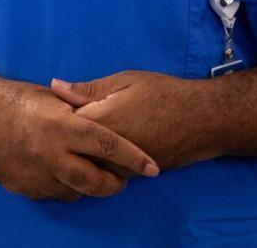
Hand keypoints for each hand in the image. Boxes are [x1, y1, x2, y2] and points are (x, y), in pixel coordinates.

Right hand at [0, 80, 159, 200]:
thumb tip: (110, 112)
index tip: (152, 167)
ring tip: (91, 173)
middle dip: (113, 184)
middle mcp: (50, 153)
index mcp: (61, 125)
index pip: (107, 144)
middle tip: (121, 180)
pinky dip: (63, 186)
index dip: (133, 157)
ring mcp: (35, 174)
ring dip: (87, 186)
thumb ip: (81, 108)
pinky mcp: (23, 187)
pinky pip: (53, 194)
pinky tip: (63, 173)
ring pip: (74, 192)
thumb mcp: (52, 96)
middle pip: (94, 181)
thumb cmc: (19, 99)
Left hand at [50, 71, 221, 171]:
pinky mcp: (133, 176)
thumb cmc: (164, 94)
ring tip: (81, 135)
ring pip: (88, 164)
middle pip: (73, 150)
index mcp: (103, 122)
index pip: (63, 125)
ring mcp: (121, 167)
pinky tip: (99, 148)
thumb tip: (54, 85)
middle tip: (64, 123)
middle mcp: (109, 151)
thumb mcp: (125, 81)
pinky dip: (98, 161)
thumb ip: (88, 88)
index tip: (53, 107)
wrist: (203, 120)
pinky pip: (105, 172)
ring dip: (81, 152)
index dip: (55, 115)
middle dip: (65, 138)